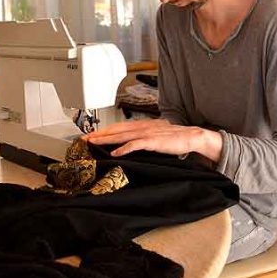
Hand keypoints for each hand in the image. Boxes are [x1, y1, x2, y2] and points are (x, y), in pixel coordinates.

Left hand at [84, 119, 222, 160]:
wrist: (191, 137)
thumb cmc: (173, 138)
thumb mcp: (154, 134)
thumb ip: (141, 137)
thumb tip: (128, 143)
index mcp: (141, 124)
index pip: (118, 126)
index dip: (103, 131)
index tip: (91, 135)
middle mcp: (141, 126)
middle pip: (116, 129)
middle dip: (99, 134)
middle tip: (85, 138)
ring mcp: (147, 133)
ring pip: (122, 135)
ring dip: (106, 139)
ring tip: (94, 143)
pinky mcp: (153, 141)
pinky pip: (136, 144)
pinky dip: (124, 148)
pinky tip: (115, 153)